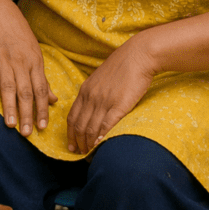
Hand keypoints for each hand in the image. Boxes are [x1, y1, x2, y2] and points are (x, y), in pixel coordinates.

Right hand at [0, 0, 56, 136]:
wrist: (0, 16)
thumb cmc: (20, 37)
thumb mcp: (35, 55)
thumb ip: (42, 79)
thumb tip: (53, 100)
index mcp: (35, 63)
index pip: (40, 90)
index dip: (42, 109)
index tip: (43, 127)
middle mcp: (21, 63)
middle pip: (25, 92)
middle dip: (27, 114)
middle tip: (27, 134)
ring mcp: (4, 61)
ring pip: (8, 87)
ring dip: (10, 107)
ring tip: (11, 125)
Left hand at [65, 34, 155, 154]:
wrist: (138, 56)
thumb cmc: (121, 66)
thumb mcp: (100, 78)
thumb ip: (93, 92)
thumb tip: (91, 106)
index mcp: (85, 90)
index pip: (72, 116)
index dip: (70, 133)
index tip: (71, 144)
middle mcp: (91, 97)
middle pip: (79, 125)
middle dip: (78, 141)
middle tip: (79, 153)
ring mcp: (104, 101)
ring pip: (90, 128)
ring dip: (89, 143)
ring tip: (90, 152)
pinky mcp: (119, 105)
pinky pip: (106, 125)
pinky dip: (101, 137)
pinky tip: (100, 145)